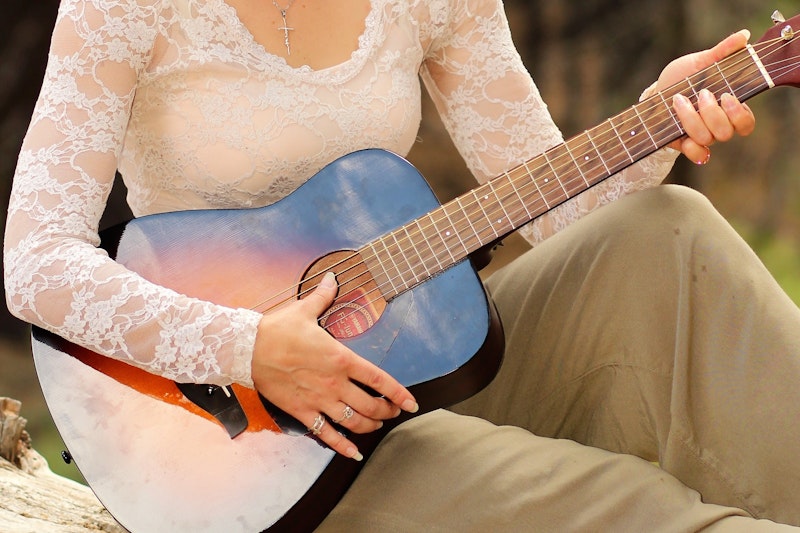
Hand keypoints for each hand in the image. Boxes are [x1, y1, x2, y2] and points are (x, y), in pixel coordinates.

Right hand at [251, 272, 417, 459]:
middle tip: (392, 412)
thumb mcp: (304, 309)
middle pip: (371, 405)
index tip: (411, 402)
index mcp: (341, 358)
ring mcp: (319, 400)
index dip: (398, 393)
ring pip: (353, 422)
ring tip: (376, 425)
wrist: (247, 349)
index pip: (379, 379)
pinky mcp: (302, 412)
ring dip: (370, 426)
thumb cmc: (277, 329)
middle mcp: (335, 383)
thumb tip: (331, 278)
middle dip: (386, 412)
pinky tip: (354, 452)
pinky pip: (326, 434)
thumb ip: (324, 296)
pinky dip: (342, 446)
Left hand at [655, 30, 755, 162]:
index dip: (739, 114)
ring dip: (692, 120)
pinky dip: (693, 149)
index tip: (726, 96)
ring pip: (707, 139)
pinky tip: (683, 137)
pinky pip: (697, 155)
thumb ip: (721, 51)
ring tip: (679, 100)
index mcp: (727, 107)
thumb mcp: (700, 62)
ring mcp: (701, 135)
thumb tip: (743, 36)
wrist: (656, 91)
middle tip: (701, 94)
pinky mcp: (684, 143)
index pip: (746, 123)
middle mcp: (717, 125)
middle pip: (726, 132)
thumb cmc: (683, 77)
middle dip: (712, 113)